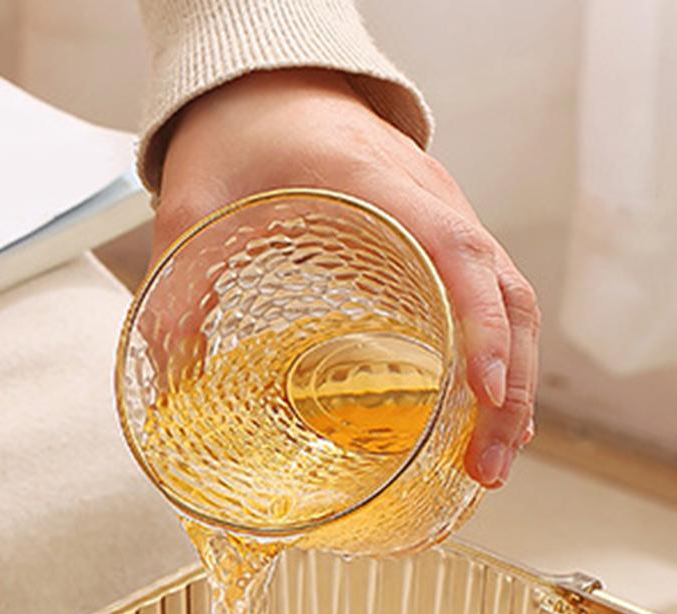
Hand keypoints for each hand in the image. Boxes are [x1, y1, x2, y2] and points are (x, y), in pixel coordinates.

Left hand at [152, 69, 537, 488]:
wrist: (266, 82)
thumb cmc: (239, 133)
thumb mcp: (193, 205)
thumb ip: (173, 294)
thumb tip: (163, 397)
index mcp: (376, 183)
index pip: (456, 250)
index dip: (481, 324)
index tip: (482, 394)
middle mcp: (428, 199)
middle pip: (505, 292)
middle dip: (509, 387)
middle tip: (485, 468)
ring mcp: (442, 218)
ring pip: (510, 300)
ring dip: (512, 385)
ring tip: (489, 463)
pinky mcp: (437, 240)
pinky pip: (489, 298)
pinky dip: (497, 360)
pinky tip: (482, 419)